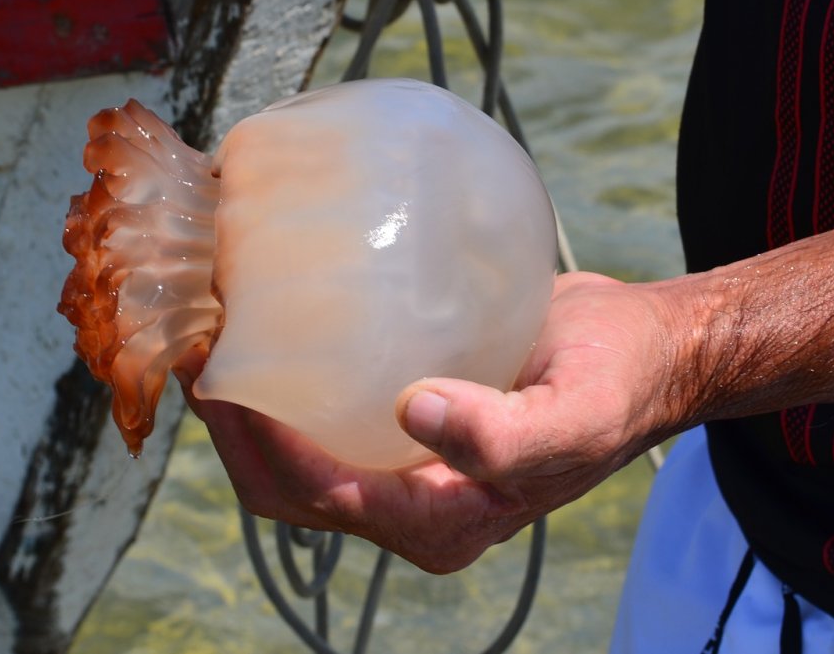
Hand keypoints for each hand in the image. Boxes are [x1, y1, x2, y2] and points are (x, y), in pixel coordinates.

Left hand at [179, 271, 686, 572]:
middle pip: (282, 482)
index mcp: (437, 521)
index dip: (251, 442)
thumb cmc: (616, 383)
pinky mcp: (399, 414)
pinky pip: (321, 404)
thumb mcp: (574, 415)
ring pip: (291, 446)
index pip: (314, 494)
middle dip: (224, 426)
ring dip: (242, 399)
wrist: (645, 352)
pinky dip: (282, 370)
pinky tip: (262, 311)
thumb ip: (504, 434)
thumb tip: (410, 412)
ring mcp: (400, 460)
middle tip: (189, 342)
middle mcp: (406, 500)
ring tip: (207, 325)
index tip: (213, 371)